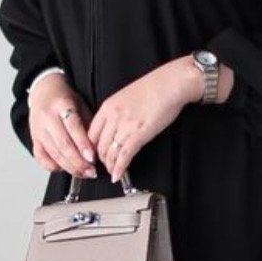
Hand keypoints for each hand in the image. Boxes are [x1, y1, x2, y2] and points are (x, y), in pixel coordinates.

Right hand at [29, 75, 97, 177]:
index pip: (73, 127)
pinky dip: (53, 167)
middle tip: (91, 171)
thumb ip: (88, 126)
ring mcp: (38, 130)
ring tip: (83, 173)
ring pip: (53, 154)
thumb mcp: (80, 106)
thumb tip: (97, 149)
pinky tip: (65, 169)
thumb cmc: (65, 100)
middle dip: (78, 162)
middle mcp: (47, 118)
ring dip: (70, 168)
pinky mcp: (33, 139)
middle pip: (63, 145)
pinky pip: (41, 158)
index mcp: (62, 105)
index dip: (83, 145)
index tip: (92, 159)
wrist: (43, 92)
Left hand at [88, 56, 207, 182]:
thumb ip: (116, 113)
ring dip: (110, 166)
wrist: (171, 84)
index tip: (95, 155)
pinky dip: (119, 168)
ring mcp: (125, 126)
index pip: (90, 133)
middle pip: (98, 146)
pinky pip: (124, 156)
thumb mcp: (126, 97)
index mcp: (107, 106)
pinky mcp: (139, 135)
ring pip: (110, 153)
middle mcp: (113, 116)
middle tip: (105, 166)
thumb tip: (114, 129)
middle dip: (101, 160)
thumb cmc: (154, 88)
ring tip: (113, 172)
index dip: (91, 149)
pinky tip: (118, 176)